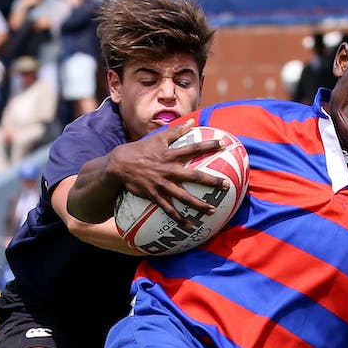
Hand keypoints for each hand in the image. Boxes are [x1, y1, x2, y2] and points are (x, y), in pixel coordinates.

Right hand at [106, 125, 226, 231]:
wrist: (119, 165)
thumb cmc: (140, 149)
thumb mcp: (158, 138)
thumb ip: (176, 130)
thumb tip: (192, 121)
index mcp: (170, 155)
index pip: (193, 148)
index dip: (208, 145)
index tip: (223, 143)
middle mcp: (169, 170)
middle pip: (194, 176)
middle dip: (212, 181)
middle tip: (227, 185)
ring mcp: (162, 185)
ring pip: (184, 197)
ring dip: (199, 205)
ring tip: (213, 210)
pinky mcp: (155, 196)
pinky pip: (169, 210)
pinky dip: (179, 219)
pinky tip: (190, 227)